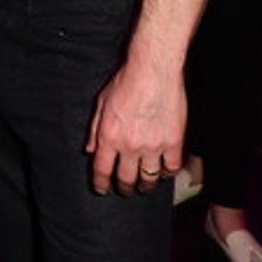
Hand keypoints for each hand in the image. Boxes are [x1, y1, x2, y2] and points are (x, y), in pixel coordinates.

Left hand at [85, 56, 184, 195]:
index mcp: (109, 136)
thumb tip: (89, 149)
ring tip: (144, 185)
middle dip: (123, 188)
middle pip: (125, 179)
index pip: (102, 170)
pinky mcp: (173, 142)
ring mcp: (153, 146)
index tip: (102, 189)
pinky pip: (171, 168)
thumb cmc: (125, 83)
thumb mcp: (100, 103)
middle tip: (125, 189)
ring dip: (145, 185)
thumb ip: (93, 130)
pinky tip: (163, 171)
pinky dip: (166, 173)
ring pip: (149, 179)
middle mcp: (130, 145)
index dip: (101, 184)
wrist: (153, 71)